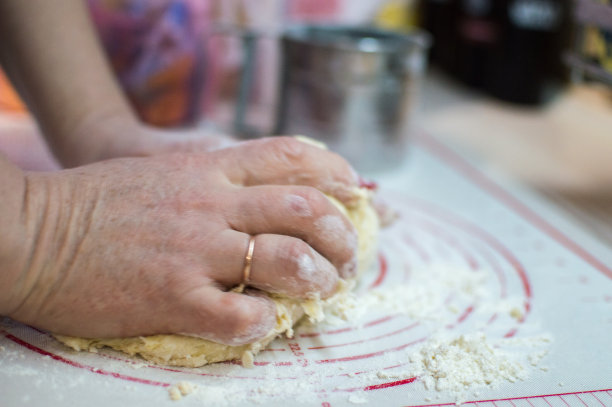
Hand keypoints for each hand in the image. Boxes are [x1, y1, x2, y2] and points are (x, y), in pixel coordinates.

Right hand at [5, 137, 358, 345]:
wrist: (36, 231)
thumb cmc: (98, 202)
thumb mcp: (164, 171)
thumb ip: (214, 176)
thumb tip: (264, 190)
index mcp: (207, 169)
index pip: (290, 156)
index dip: (334, 172)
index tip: (356, 192)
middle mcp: (209, 203)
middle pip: (304, 207)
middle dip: (341, 234)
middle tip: (345, 257)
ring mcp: (193, 249)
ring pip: (284, 259)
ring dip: (315, 277)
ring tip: (319, 290)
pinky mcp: (172, 297)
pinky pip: (239, 315)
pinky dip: (263, 322)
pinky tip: (262, 322)